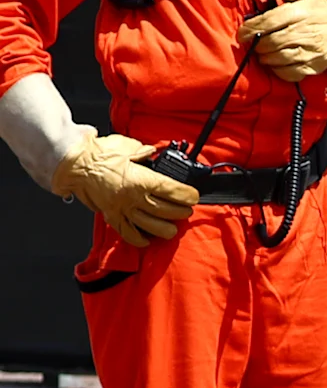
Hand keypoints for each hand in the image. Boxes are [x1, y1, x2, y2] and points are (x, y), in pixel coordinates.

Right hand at [52, 133, 197, 248]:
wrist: (72, 164)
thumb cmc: (97, 154)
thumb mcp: (126, 146)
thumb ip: (143, 152)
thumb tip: (151, 153)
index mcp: (142, 179)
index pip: (173, 191)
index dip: (188, 195)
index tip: (193, 196)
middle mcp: (134, 197)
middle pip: (167, 211)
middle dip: (180, 212)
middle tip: (186, 210)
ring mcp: (122, 209)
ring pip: (151, 226)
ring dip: (166, 229)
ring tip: (173, 227)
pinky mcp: (111, 216)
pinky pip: (127, 233)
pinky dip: (139, 239)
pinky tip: (147, 240)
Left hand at [235, 0, 326, 82]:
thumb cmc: (319, 12)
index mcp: (301, 13)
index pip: (269, 21)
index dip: (251, 29)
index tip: (243, 33)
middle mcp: (307, 33)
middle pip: (271, 42)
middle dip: (257, 44)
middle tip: (253, 43)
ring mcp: (312, 52)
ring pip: (278, 58)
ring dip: (265, 57)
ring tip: (263, 53)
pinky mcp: (314, 66)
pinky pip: (290, 73)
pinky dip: (278, 70)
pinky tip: (276, 63)